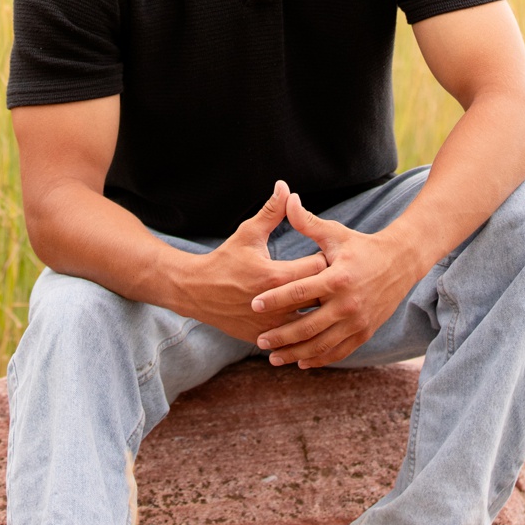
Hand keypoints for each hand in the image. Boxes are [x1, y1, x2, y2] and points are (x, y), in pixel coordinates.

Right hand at [166, 181, 326, 342]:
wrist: (195, 292)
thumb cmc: (225, 259)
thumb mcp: (248, 233)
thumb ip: (272, 211)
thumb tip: (285, 186)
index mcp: (276, 276)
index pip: (320, 267)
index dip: (327, 259)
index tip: (326, 254)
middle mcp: (276, 304)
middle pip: (320, 296)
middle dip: (326, 286)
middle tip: (328, 277)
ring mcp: (270, 325)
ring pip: (310, 322)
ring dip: (316, 310)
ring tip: (319, 298)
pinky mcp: (263, 338)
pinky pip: (293, 338)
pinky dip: (301, 329)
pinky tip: (306, 318)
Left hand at [247, 190, 425, 369]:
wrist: (402, 261)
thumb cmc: (362, 246)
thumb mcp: (336, 234)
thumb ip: (309, 222)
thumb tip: (287, 199)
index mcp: (338, 277)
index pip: (299, 291)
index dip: (275, 299)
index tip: (254, 304)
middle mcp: (348, 302)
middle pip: (307, 326)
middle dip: (280, 336)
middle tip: (259, 340)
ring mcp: (358, 320)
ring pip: (321, 345)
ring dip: (295, 353)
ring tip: (274, 357)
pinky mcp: (365, 331)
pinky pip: (338, 351)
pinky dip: (318, 359)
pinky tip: (301, 361)